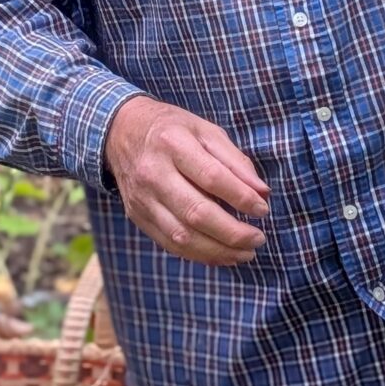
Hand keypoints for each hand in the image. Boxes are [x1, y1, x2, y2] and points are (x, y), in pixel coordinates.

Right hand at [104, 96, 268, 265]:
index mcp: (173, 143)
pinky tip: (221, 255)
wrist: (121, 133)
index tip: (262, 209)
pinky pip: (169, 244)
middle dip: (233, 232)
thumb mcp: (206, 131)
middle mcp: (153, 173)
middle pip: (196, 212)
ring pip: (182, 236)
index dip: (241, 197)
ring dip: (218, 250)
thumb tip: (261, 193)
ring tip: (245, 253)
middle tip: (258, 238)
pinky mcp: (138, 216)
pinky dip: (199, 255)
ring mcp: (143, 198)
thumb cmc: (172, 130)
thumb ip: (235, 161)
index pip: (212, 177)